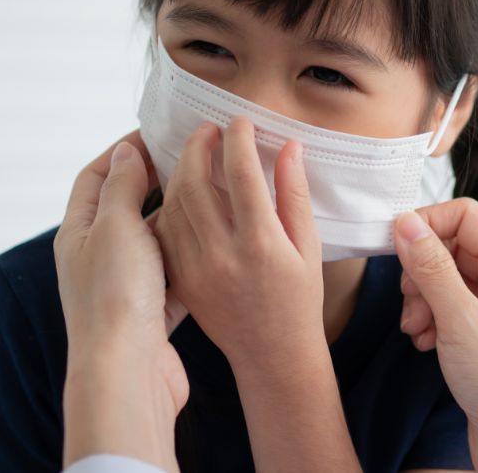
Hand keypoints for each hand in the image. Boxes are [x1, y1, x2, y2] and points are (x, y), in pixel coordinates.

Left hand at [54, 132, 188, 472]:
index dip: (124, 151)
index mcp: (78, 234)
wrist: (127, 374)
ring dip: (178, 220)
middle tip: (193, 158)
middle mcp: (97, 259)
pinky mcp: (151, 315)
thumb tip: (126, 152)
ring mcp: (124, 288)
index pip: (96, 176)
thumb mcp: (117, 227)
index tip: (159, 134)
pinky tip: (215, 244)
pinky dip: (190, 259)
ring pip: (153, 242)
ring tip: (212, 194)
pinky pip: (173, 277)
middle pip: (125, 207)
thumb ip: (124, 188)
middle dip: (155, 181)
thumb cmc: (115, 299)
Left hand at [155, 118, 325, 368]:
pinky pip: (168, 232)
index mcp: (261, 242)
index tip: (238, 120)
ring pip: (175, 205)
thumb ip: (294, 195)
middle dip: (199, 147)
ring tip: (193, 153)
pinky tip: (180, 190)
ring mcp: (196, 269)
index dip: (237, 139)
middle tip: (208, 130)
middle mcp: (223, 254)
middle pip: (197, 183)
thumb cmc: (298, 302)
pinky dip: (171, 204)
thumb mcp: (308, 247)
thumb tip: (289, 147)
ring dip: (180, 171)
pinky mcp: (181, 280)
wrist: (271, 356)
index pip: (241, 173)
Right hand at [394, 199, 477, 469]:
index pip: (464, 215)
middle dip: (420, 271)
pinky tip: (424, 341)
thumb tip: (407, 224)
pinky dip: (428, 318)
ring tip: (416, 328)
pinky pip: (446, 303)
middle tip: (410, 300)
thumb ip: (431, 268)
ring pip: (443, 276)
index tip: (395, 245)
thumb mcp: (460, 320)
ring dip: (420, 298)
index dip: (427, 225)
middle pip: (450, 245)